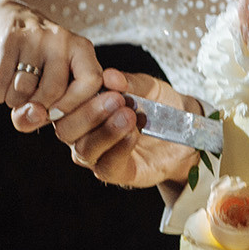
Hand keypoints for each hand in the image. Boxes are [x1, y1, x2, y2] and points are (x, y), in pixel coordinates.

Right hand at [0, 1, 104, 131]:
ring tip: (16, 93)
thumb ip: (49, 111)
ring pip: (23, 89)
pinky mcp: (11, 38)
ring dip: (15, 101)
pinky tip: (1, 88)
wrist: (14, 19)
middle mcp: (62, 40)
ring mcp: (36, 36)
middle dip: (36, 108)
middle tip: (29, 104)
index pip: (91, 82)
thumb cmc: (41, 63)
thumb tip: (33, 115)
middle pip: (53, 91)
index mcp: (83, 50)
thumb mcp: (55, 83)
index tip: (55, 113)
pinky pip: (1, 81)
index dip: (73, 105)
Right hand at [49, 70, 201, 189]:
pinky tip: (133, 133)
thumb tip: (110, 76)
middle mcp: (82, 134)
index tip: (94, 80)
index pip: (62, 105)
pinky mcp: (116, 173)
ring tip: (129, 115)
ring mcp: (97, 156)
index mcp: (82, 109)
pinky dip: (119, 148)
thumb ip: (129, 82)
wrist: (186, 130)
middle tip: (115, 99)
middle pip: (66, 130)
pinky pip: (106, 166)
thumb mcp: (148, 87)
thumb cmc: (159, 105)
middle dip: (89, 114)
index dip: (72, 94)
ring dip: (105, 131)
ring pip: (83, 150)